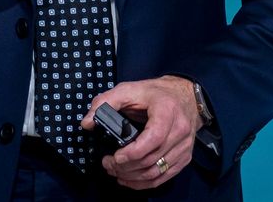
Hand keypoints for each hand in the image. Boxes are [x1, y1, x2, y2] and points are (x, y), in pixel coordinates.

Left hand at [82, 76, 201, 189]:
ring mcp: (184, 146)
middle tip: (108, 164)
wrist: (185, 96)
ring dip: (132, 177)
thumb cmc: (156, 93)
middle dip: (125, 167)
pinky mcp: (184, 157)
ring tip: (115, 171)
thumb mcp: (129, 89)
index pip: (153, 139)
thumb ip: (105, 102)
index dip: (132, 153)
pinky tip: (129, 178)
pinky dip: (144, 183)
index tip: (115, 156)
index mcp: (167, 111)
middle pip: (151, 159)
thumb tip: (88, 122)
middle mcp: (179, 130)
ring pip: (156, 172)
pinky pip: (163, 177)